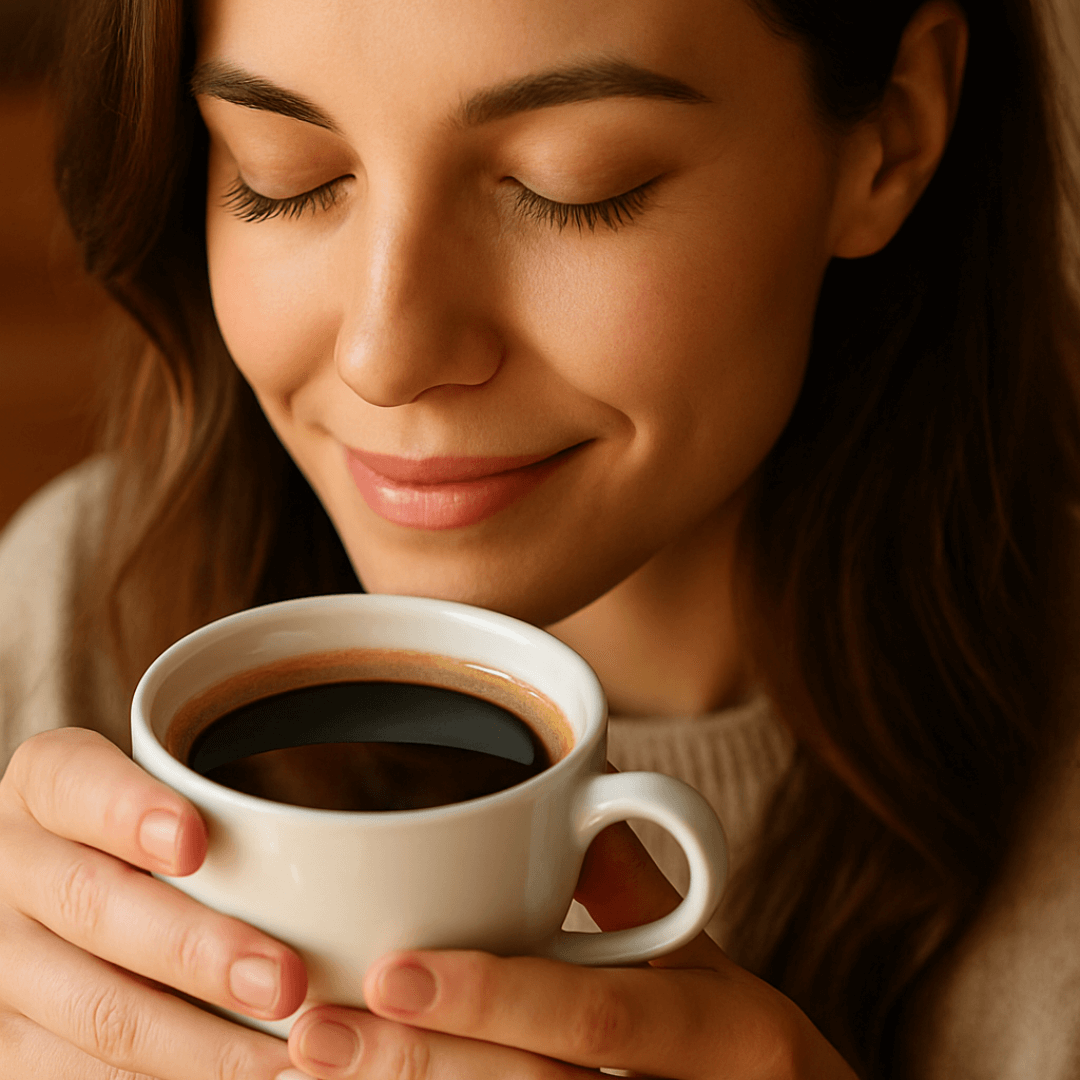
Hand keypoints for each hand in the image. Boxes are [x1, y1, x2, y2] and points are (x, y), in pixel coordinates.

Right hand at [0, 727, 307, 1078]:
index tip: (194, 844)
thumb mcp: (164, 798)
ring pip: (96, 1010)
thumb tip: (368, 849)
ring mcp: (2, 963)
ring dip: (200, 1045)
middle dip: (196, 950)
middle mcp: (10, 868)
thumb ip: (225, 810)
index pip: (72, 783)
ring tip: (290, 1063)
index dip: (126, 811)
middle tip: (288, 980)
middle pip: (94, 907)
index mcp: (45, 787)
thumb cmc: (149, 839)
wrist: (54, 905)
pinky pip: (82, 1078)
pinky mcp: (9, 1044)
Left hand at [282, 778, 857, 1079]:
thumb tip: (576, 781)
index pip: (594, 1017)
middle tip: (310, 1032)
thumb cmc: (734, 1046)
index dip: (493, 997)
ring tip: (313, 1070)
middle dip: (414, 1067)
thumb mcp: (705, 965)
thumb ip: (633, 886)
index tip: (391, 969)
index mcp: (721, 1030)